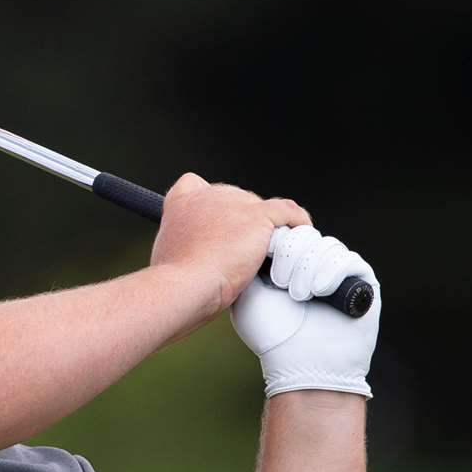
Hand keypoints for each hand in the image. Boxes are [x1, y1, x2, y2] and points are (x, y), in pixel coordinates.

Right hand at [149, 172, 312, 323]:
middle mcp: (206, 196)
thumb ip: (184, 245)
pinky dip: (297, 221)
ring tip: (269, 252)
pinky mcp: (257, 216)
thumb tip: (198, 254)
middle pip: (235, 198)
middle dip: (242, 222)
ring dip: (267, 227)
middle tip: (244, 251)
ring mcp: (234, 203)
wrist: (184, 287)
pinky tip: (302, 231)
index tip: (217, 222)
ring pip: (261, 208)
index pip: (195, 185)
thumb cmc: (175, 283)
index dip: (210, 203)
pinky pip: (288, 211)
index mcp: (181, 204)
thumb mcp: (169, 256)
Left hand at [230, 225, 382, 397]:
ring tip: (300, 296)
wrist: (302, 365)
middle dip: (292, 255)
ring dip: (309, 267)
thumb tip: (262, 232)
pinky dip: (331, 271)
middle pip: (307, 235)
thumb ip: (254, 260)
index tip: (269, 271)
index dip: (279, 243)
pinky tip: (318, 291)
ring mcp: (339, 273)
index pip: (287, 233)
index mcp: (288, 266)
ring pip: (327, 245)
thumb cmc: (272, 335)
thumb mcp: (250, 293)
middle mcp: (314, 266)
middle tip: (282, 285)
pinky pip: (349, 259)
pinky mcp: (362, 282)